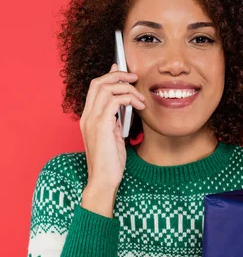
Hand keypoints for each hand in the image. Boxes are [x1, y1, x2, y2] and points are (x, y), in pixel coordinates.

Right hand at [80, 62, 144, 190]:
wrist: (103, 180)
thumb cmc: (110, 163)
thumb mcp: (114, 136)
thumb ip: (115, 120)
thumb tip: (122, 105)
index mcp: (88, 118)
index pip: (95, 88)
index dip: (110, 77)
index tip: (126, 75)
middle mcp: (87, 116)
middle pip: (98, 82)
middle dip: (118, 76)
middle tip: (135, 78)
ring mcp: (92, 120)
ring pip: (106, 88)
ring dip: (127, 88)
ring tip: (140, 98)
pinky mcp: (101, 125)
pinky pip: (114, 100)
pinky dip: (129, 98)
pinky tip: (139, 106)